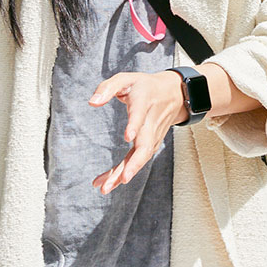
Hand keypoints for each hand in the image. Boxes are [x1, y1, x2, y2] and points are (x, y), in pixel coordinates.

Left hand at [89, 71, 188, 194]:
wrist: (174, 94)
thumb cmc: (145, 86)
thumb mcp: (126, 79)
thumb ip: (107, 87)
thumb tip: (92, 102)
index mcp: (144, 102)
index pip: (140, 115)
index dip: (135, 125)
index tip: (128, 137)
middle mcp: (150, 122)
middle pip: (145, 146)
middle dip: (134, 164)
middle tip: (122, 179)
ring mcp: (152, 136)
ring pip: (141, 158)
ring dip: (125, 173)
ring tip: (106, 188)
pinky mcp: (149, 145)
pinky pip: (136, 161)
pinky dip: (123, 173)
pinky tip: (106, 183)